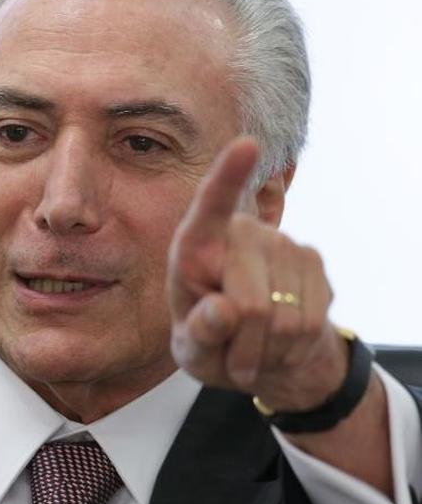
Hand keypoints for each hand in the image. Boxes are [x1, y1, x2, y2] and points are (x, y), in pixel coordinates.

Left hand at [167, 137, 347, 410]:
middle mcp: (240, 233)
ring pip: (283, 318)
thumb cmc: (210, 342)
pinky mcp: (313, 260)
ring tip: (253, 348)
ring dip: (267, 350)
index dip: (228, 177)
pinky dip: (292, 347)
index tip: (246, 144)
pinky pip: (310, 322)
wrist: (260, 351)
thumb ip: (199, 334)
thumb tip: (222, 311)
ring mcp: (281, 243)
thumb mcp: (191, 349)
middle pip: (250, 302)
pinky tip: (278, 342)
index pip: (210, 206)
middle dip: (243, 343)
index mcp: (195, 244)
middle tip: (233, 359)